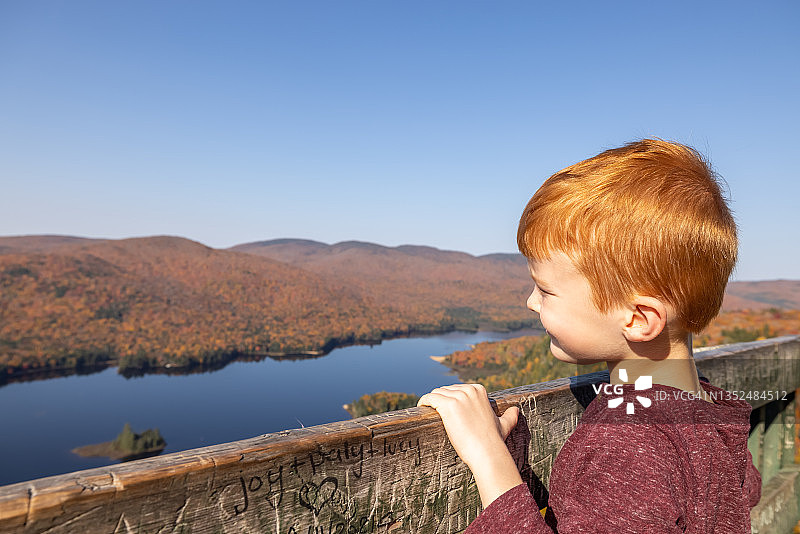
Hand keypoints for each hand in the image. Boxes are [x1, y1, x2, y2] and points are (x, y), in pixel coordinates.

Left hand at [418, 383, 522, 506]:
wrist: (487, 452)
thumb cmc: (494, 441)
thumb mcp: (505, 424)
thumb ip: (510, 415)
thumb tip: (516, 410)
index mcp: (479, 390)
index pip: (457, 389)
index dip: (450, 398)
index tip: (446, 408)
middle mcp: (468, 391)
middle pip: (446, 390)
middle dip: (440, 399)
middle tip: (434, 411)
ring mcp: (458, 397)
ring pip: (437, 393)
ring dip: (431, 401)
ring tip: (427, 410)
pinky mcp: (448, 406)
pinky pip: (430, 398)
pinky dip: (424, 401)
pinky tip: (422, 407)